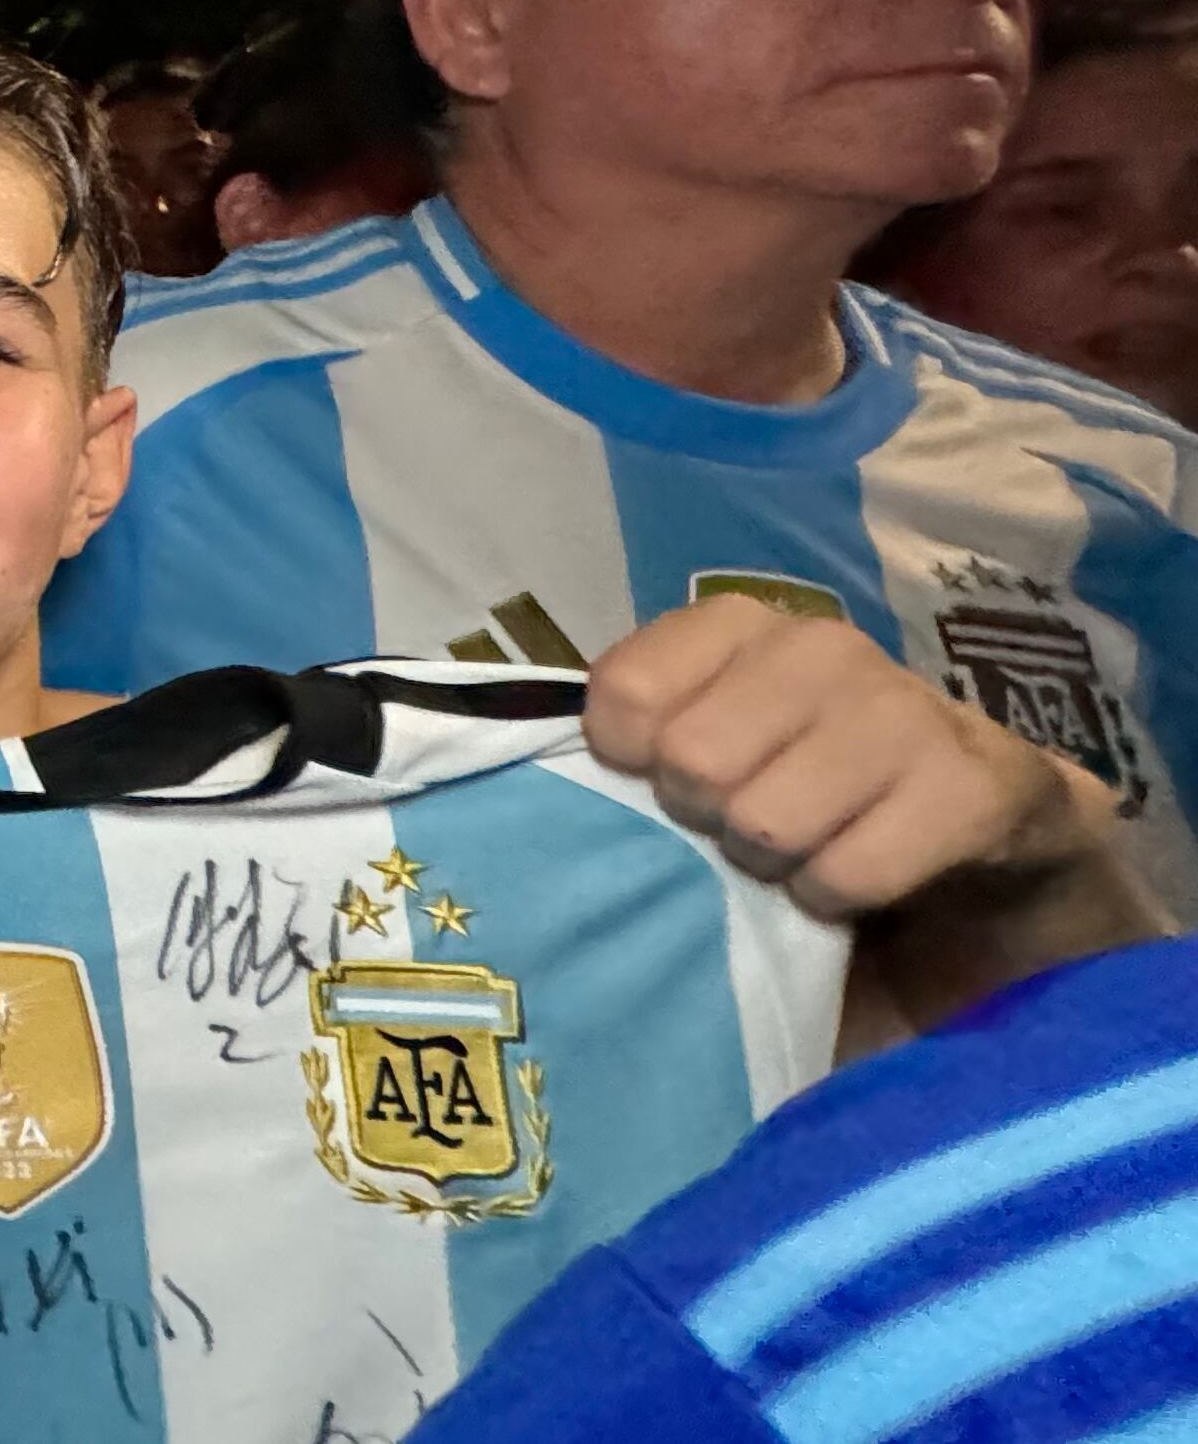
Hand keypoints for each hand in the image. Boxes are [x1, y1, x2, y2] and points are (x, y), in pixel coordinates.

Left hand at [584, 595, 1097, 922]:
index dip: (630, 766)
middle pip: (691, 762)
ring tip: (812, 855)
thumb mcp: (716, 755)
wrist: (996, 835)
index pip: (623, 694)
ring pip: (766, 821)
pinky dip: (838, 900)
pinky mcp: (976, 785)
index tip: (669, 788)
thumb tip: (532, 781)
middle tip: (754, 834)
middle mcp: (822, 647)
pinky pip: (846, 873)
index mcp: (741, 628)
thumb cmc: (819, 800)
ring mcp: (906, 708)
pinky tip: (865, 885)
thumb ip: (634, 750)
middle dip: (710, 824)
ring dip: (778, 868)